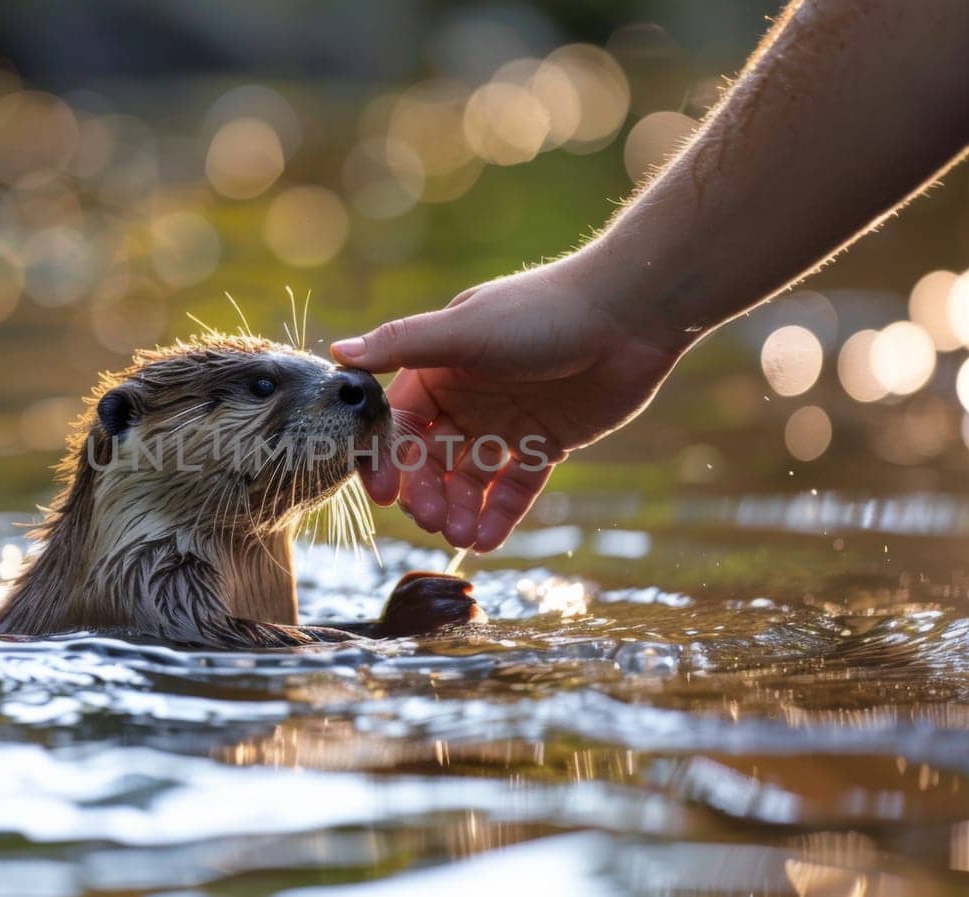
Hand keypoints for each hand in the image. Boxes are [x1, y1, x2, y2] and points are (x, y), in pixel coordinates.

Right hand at [332, 253, 687, 551]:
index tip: (384, 495)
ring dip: (461, 509)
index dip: (389, 460)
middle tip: (433, 520)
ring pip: (470, 479)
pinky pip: (515, 488)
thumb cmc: (541, 313)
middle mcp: (467, 398)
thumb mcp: (464, 330)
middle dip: (428, 493)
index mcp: (440, 367)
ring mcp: (506, 422)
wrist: (629, 317)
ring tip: (462, 535)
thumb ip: (403, 343)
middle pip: (432, 460)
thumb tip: (340, 352)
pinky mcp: (546, 443)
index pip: (400, 423)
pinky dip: (501, 514)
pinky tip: (488, 539)